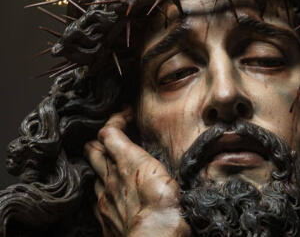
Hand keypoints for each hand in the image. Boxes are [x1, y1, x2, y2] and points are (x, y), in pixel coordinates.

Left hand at [84, 108, 190, 236]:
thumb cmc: (167, 206)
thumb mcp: (168, 172)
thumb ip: (159, 158)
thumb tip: (176, 148)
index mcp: (128, 161)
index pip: (109, 132)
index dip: (116, 119)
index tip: (126, 113)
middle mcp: (111, 176)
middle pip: (93, 149)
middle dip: (101, 140)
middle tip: (114, 137)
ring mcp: (105, 198)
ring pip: (94, 173)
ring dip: (102, 165)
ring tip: (115, 164)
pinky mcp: (104, 217)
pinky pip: (98, 197)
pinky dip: (104, 190)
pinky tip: (115, 192)